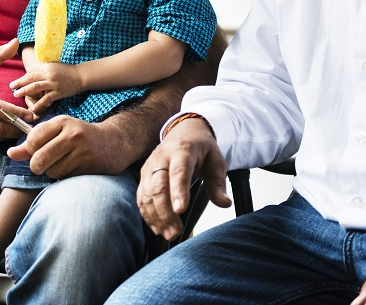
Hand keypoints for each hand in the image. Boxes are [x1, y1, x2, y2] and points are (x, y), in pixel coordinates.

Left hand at [6, 114, 127, 177]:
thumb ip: (32, 144)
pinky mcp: (88, 166)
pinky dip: (64, 176)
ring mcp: (81, 151)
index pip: (32, 139)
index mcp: (62, 122)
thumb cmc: (79, 137)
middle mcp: (72, 134)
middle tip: (43, 163)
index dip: (29, 150)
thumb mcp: (57, 133)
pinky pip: (64, 177)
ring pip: (51, 171)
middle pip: (39, 159)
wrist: (113, 143)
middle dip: (36, 166)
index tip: (35, 150)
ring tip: (62, 163)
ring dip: (52, 171)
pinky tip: (73, 167)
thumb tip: (10, 154)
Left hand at [10, 62, 82, 112]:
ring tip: (17, 95)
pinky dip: (39, 104)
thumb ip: (41, 69)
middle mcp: (48, 74)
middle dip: (19, 83)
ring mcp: (53, 84)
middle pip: (30, 78)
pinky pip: (46, 98)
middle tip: (11, 87)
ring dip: (25, 91)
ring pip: (35, 87)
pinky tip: (33, 109)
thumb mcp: (53, 66)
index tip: (14, 82)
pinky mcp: (58, 92)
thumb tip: (28, 70)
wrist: (81, 76)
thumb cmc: (67, 71)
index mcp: (46, 67)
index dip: (22, 77)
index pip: (31, 72)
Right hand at [138, 118, 230, 240]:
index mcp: (182, 150)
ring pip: (147, 194)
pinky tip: (157, 228)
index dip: (179, 191)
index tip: (182, 210)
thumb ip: (218, 183)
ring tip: (169, 234)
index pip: (179, 171)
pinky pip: (140, 197)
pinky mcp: (144, 176)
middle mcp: (162, 157)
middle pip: (158, 186)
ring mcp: (150, 166)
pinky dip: (147, 214)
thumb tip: (224, 203)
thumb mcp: (216, 161)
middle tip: (176, 232)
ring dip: (156, 217)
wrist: (184, 131)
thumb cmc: (202, 148)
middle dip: (165, 212)